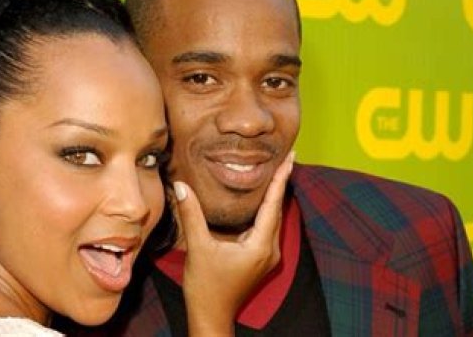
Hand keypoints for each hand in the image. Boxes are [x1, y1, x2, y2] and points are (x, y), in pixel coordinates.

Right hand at [175, 151, 294, 336]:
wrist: (211, 315)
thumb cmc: (206, 286)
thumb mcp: (198, 248)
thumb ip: (191, 214)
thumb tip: (182, 186)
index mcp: (259, 245)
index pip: (273, 205)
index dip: (281, 180)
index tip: (290, 158)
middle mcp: (269, 249)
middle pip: (278, 209)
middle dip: (282, 183)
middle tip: (287, 157)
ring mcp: (266, 255)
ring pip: (273, 218)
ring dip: (275, 196)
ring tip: (278, 172)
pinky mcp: (259, 258)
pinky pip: (266, 227)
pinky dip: (265, 210)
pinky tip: (262, 199)